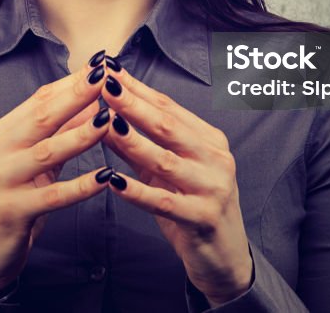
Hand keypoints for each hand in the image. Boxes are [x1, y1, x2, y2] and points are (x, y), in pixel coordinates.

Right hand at [0, 60, 112, 298]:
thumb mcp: (34, 162)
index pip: (37, 101)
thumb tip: (93, 104)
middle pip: (40, 118)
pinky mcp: (11, 212)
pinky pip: (53, 196)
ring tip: (109, 119)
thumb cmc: (13, 199)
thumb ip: (59, 134)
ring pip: (46, 153)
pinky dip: (82, 185)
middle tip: (104, 77)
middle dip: (75, 96)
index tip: (99, 65)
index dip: (70, 83)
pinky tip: (106, 177)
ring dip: (80, 135)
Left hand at [99, 65, 253, 305]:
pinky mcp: (202, 219)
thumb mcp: (170, 172)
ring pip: (166, 161)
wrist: (226, 257)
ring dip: (133, 142)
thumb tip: (106, 117)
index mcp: (210, 141)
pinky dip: (136, 191)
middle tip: (104, 86)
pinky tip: (113, 181)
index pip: (170, 108)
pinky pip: (164, 203)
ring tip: (105, 125)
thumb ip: (142, 146)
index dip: (138, 89)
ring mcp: (213, 189)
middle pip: (169, 127)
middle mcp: (216, 159)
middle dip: (133, 105)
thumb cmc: (194, 206)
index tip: (109, 71)